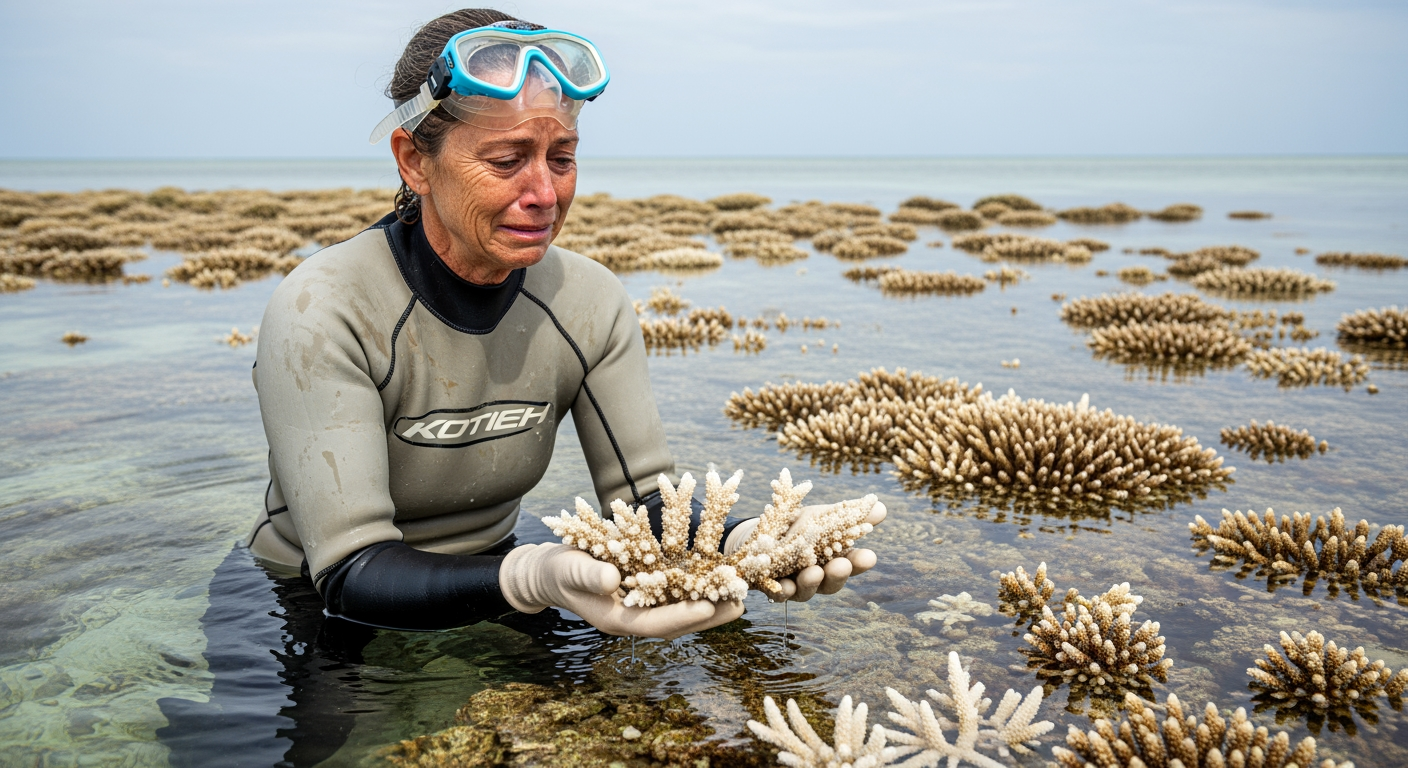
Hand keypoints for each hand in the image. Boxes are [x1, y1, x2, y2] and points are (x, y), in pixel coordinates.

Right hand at [499, 543, 743, 639]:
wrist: (554, 573)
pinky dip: (698, 589)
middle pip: (678, 622)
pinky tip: (719, 580)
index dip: (683, 616)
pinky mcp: (648, 594)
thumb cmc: (560, 572)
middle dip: (709, 615)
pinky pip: (677, 595)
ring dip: (711, 603)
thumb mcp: (570, 569)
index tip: (710, 606)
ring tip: (740, 595)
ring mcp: (642, 607)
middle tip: (740, 605)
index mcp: (617, 620)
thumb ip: (589, 575)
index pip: (656, 623)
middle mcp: (635, 617)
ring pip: (682, 610)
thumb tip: (611, 578)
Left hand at [725, 499, 886, 602]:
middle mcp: (817, 578)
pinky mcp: (772, 590)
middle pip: (831, 582)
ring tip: (813, 572)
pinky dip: (781, 591)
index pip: (852, 564)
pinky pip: (777, 594)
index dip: (860, 562)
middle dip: (837, 575)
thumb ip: (848, 514)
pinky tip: (784, 585)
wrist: (760, 533)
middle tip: (841, 565)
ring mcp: (795, 585)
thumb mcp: (823, 516)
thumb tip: (881, 506)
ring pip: (806, 591)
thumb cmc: (799, 526)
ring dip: (811, 583)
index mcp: (833, 559)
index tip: (869, 556)